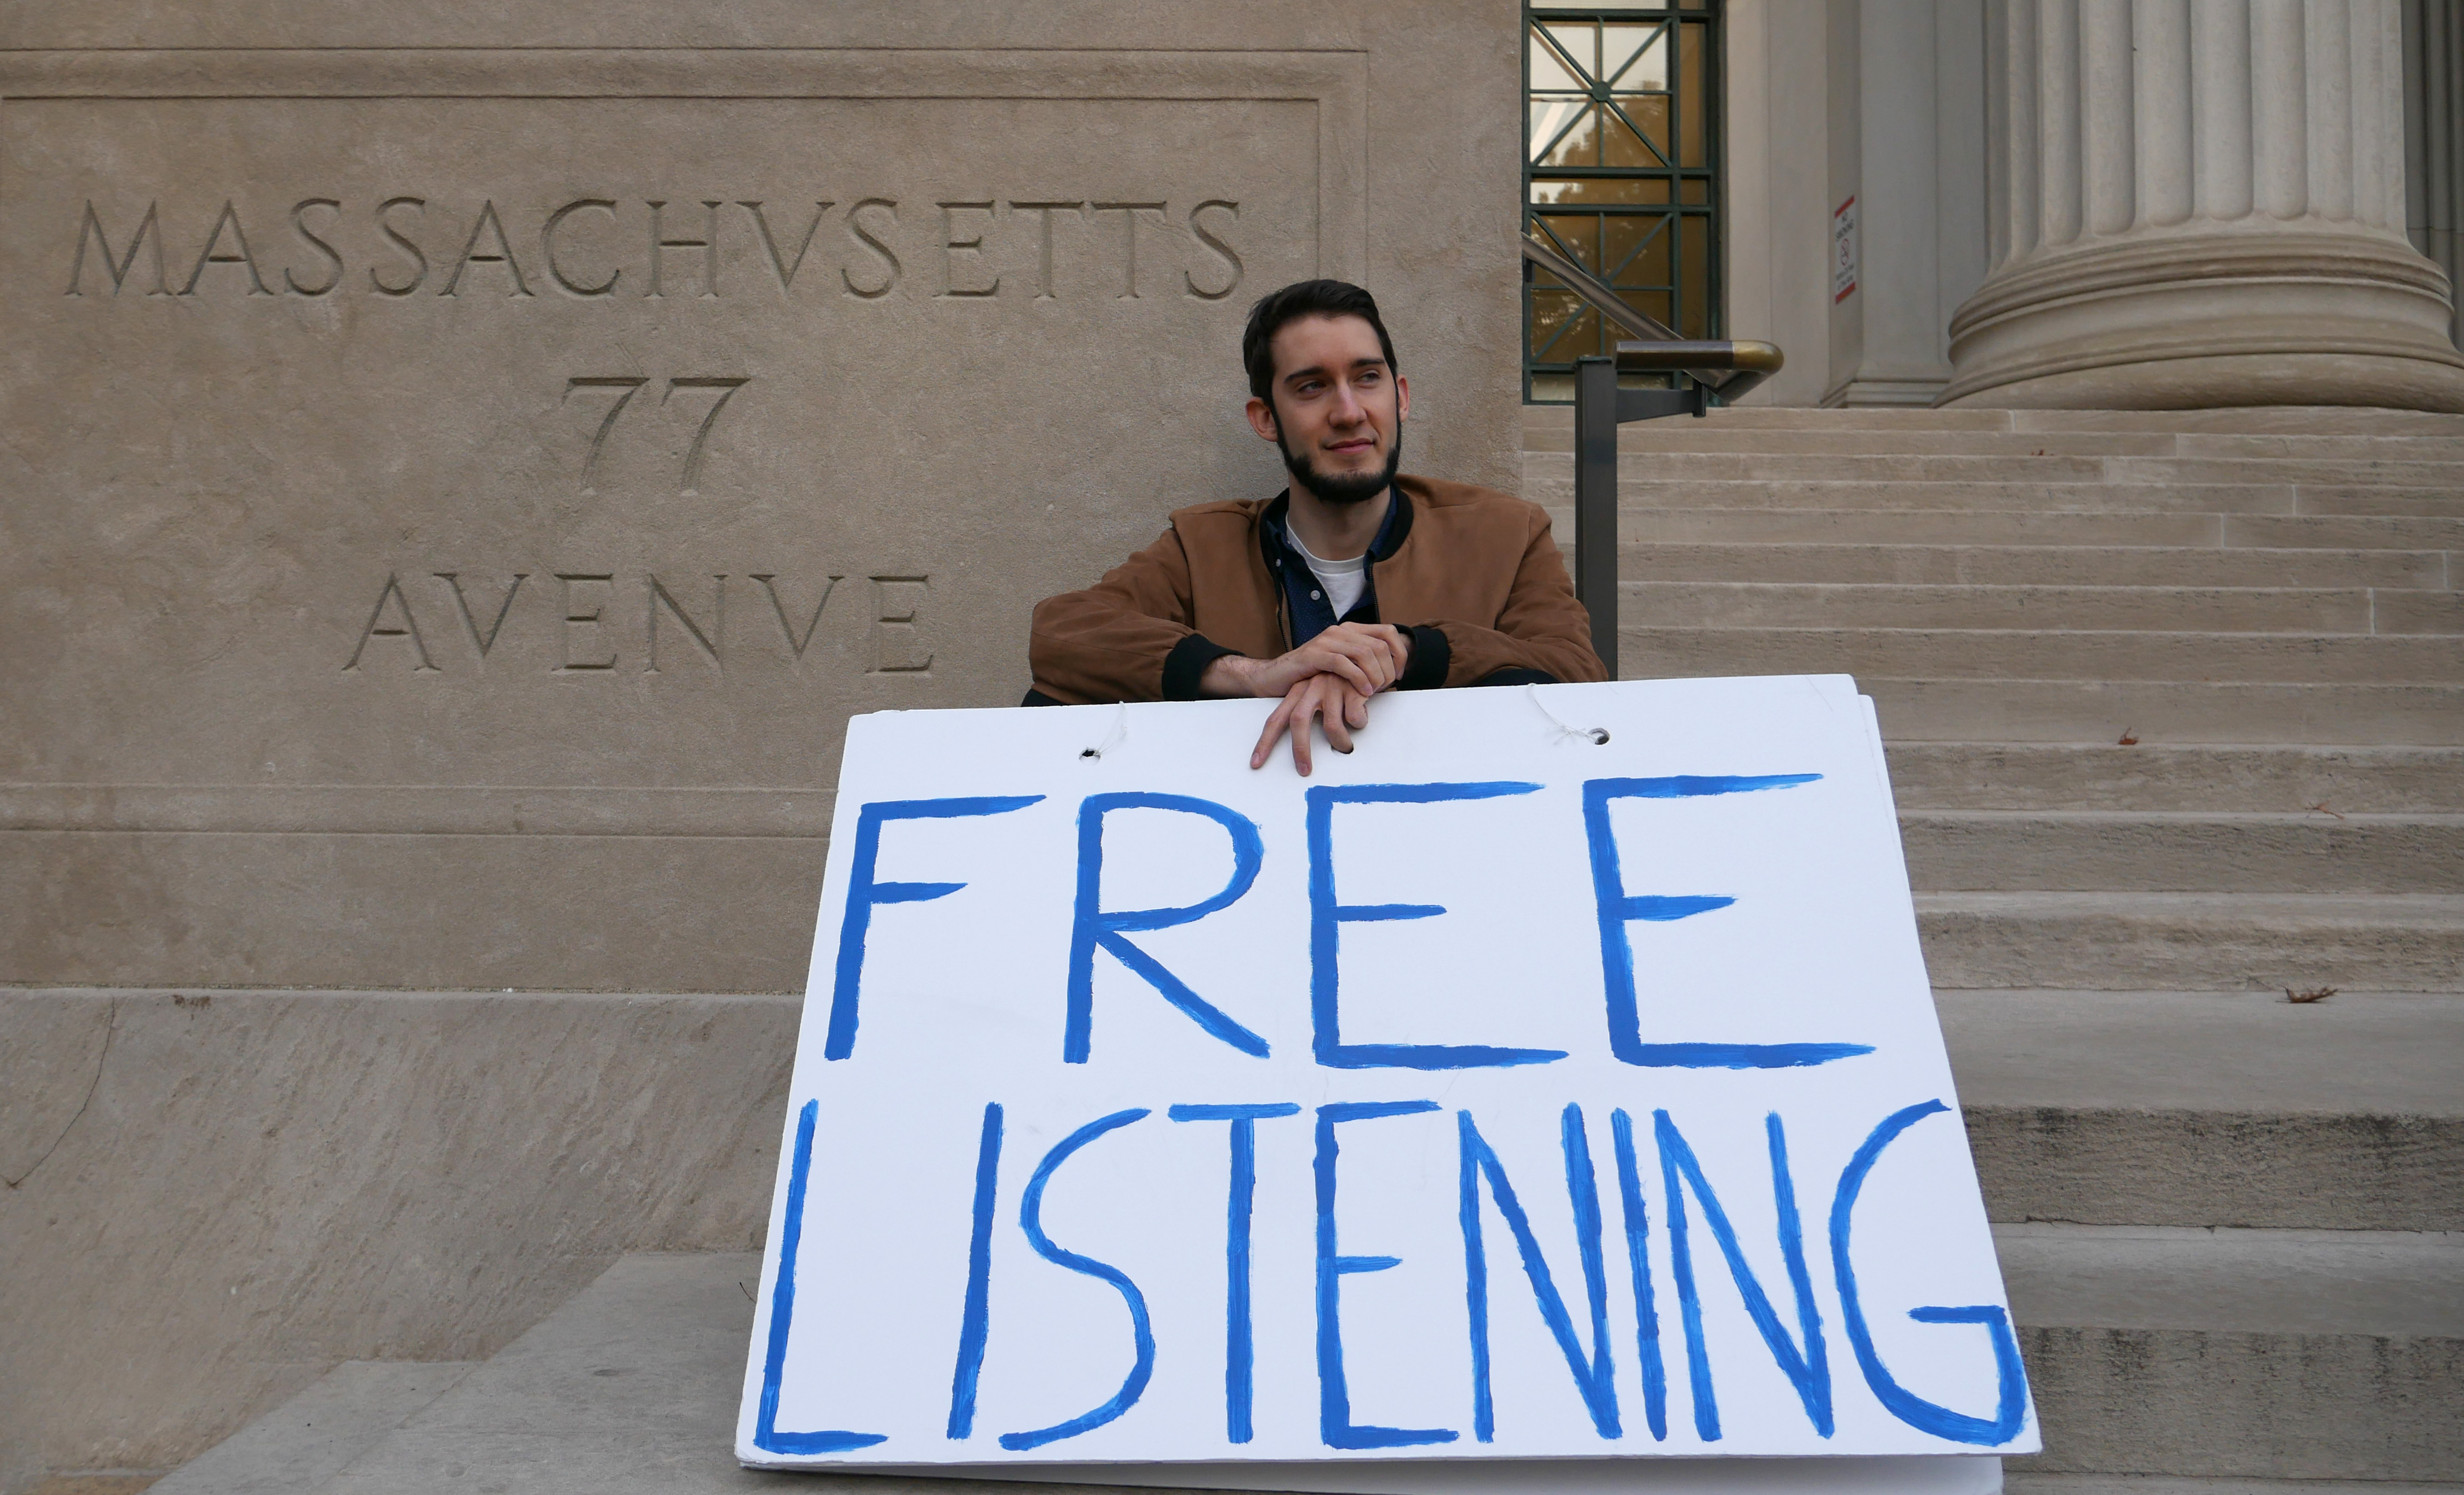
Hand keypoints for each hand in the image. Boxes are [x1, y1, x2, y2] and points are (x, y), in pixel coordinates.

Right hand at [1202, 623, 1410, 699]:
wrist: (1275, 677)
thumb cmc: (1311, 676)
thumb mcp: (1342, 666)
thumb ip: (1363, 664)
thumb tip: (1392, 675)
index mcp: (1350, 630)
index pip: (1388, 632)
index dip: (1400, 653)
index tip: (1398, 676)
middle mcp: (1340, 631)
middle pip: (1379, 645)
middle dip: (1387, 669)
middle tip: (1385, 688)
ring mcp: (1326, 641)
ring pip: (1365, 652)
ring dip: (1375, 675)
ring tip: (1374, 691)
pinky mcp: (1314, 655)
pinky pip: (1344, 663)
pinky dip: (1358, 678)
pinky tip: (1364, 691)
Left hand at [1251, 674, 1371, 775]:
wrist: (1365, 657)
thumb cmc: (1342, 681)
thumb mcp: (1320, 693)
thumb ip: (1310, 714)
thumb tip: (1301, 747)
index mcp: (1298, 691)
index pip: (1275, 719)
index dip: (1265, 742)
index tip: (1256, 762)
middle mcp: (1311, 687)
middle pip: (1298, 721)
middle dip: (1300, 750)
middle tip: (1304, 770)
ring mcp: (1331, 686)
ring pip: (1332, 726)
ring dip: (1341, 743)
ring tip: (1346, 747)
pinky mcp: (1352, 687)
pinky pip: (1355, 719)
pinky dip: (1360, 723)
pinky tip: (1361, 717)